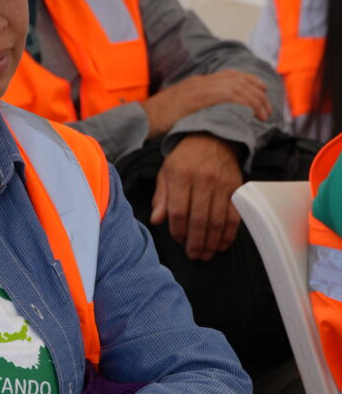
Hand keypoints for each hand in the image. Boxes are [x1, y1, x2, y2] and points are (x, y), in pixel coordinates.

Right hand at [141, 70, 271, 137]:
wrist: (143, 118)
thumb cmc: (160, 117)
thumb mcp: (182, 106)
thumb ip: (198, 105)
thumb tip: (215, 113)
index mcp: (198, 82)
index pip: (230, 75)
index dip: (249, 80)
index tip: (262, 89)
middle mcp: (201, 81)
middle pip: (237, 80)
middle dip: (257, 92)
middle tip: (267, 107)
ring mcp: (200, 89)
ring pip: (236, 88)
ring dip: (254, 100)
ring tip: (263, 113)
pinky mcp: (198, 98)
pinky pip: (227, 96)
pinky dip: (242, 102)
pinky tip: (250, 111)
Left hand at [149, 134, 242, 259]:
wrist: (212, 138)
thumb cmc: (185, 159)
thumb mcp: (166, 173)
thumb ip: (161, 198)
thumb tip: (156, 220)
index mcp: (181, 175)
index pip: (178, 210)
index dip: (177, 230)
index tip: (177, 240)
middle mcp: (203, 179)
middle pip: (199, 219)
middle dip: (195, 242)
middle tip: (193, 255)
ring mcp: (222, 184)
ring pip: (218, 221)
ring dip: (212, 242)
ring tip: (206, 254)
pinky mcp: (237, 189)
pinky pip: (234, 216)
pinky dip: (229, 234)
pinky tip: (222, 244)